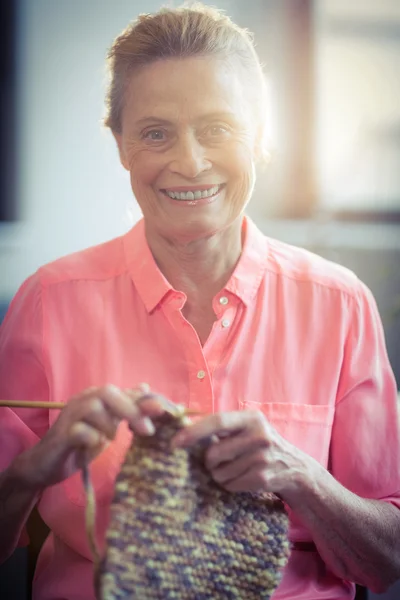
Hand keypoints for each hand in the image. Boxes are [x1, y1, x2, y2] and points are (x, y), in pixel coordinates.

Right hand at [11, 384, 173, 490]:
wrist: (45, 465)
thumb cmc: (79, 444)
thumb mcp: (108, 426)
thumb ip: (125, 409)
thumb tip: (147, 387)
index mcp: (95, 398)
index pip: (124, 392)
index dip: (146, 401)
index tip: (166, 412)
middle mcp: (82, 401)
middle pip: (108, 392)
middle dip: (132, 409)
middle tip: (147, 430)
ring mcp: (70, 417)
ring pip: (93, 408)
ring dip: (110, 424)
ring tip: (112, 438)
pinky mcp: (61, 435)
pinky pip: (79, 430)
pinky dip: (92, 437)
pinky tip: (96, 446)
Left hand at [172, 409, 318, 500]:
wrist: (293, 467)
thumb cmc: (259, 443)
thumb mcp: (248, 426)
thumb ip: (221, 425)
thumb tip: (183, 422)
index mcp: (251, 418)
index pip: (217, 422)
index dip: (193, 432)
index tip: (175, 442)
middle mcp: (259, 436)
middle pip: (214, 452)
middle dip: (209, 460)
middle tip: (219, 460)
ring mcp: (261, 458)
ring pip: (219, 472)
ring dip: (220, 474)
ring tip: (235, 468)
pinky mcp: (262, 478)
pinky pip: (229, 485)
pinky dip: (230, 483)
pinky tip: (242, 477)